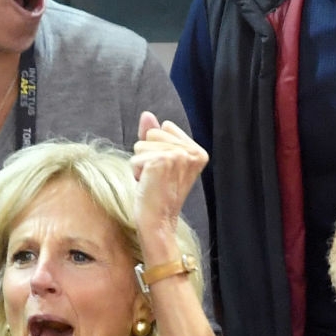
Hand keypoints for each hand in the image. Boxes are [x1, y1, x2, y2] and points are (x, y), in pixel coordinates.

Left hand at [129, 112, 206, 256]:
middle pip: (152, 133)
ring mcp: (179, 155)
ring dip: (141, 164)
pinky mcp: (162, 161)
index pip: (165, 127)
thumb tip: (147, 114)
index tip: (165, 171)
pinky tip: (147, 185)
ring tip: (153, 181)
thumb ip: (154, 135)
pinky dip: (136, 171)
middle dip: (148, 155)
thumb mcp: (159, 159)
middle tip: (157, 178)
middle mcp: (192, 151)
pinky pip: (136, 157)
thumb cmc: (157, 193)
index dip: (157, 148)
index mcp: (198, 151)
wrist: (158, 221)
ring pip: (141, 144)